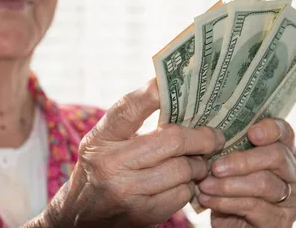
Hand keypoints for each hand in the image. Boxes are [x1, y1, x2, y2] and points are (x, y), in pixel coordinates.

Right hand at [40, 79, 224, 226]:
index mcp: (100, 138)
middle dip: (201, 137)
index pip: (130, 108)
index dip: (157, 92)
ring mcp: (127, 191)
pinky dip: (189, 186)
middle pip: (172, 140)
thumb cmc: (99, 168)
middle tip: (214, 135)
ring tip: (199, 160)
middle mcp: (111, 163)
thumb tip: (175, 96)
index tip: (179, 80)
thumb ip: (131, 122)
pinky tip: (184, 182)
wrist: (80, 216)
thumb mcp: (103, 141)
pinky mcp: (143, 214)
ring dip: (198, 164)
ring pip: (183, 169)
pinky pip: (182, 194)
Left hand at [197, 118, 295, 227]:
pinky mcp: (281, 221)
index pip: (284, 132)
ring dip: (229, 184)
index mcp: (283, 152)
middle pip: (277, 156)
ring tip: (205, 186)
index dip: (270, 129)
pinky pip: (254, 206)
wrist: (233, 226)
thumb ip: (229, 148)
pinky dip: (226, 202)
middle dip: (242, 160)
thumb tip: (209, 134)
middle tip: (215, 167)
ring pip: (264, 183)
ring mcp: (292, 199)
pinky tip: (208, 200)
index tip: (250, 133)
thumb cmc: (231, 189)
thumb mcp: (230, 165)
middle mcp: (293, 173)